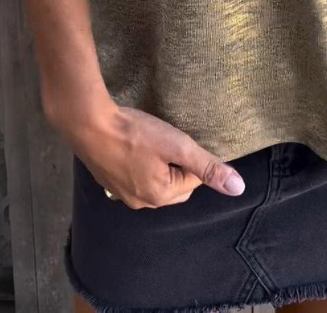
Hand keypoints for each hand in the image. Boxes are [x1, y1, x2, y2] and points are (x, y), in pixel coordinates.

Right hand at [50, 96, 246, 208]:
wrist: (89, 124)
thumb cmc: (135, 134)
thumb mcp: (177, 145)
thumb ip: (207, 166)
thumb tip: (238, 188)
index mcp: (160, 197)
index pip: (194, 180)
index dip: (192, 156)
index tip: (181, 138)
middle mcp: (141, 203)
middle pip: (175, 184)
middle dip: (178, 164)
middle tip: (169, 139)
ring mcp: (121, 193)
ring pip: (155, 180)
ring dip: (160, 164)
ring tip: (153, 141)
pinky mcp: (108, 181)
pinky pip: (136, 176)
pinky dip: (141, 163)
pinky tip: (135, 145)